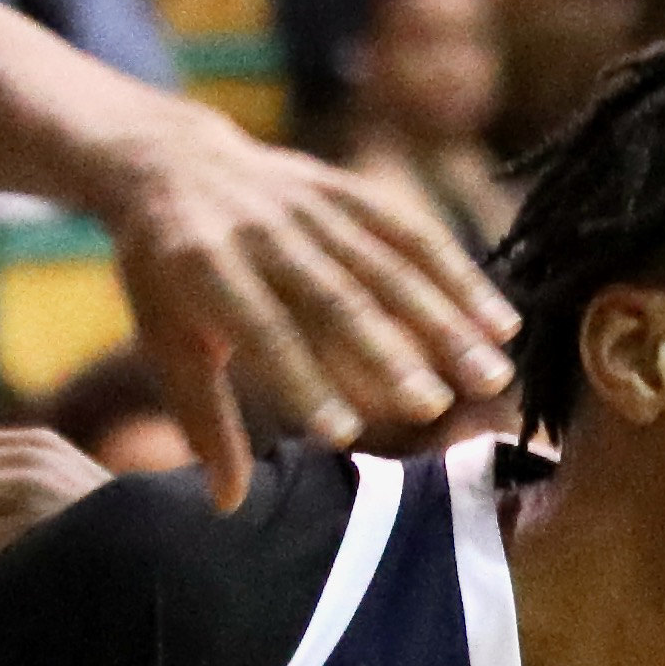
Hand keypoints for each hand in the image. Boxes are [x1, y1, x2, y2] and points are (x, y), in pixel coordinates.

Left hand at [96, 105, 515, 502]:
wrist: (168, 158)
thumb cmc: (164, 274)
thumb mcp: (165, 339)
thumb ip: (203, 419)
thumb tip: (227, 507)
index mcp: (204, 266)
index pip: (262, 328)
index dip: (304, 378)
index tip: (347, 435)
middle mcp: (262, 229)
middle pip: (336, 294)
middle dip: (388, 351)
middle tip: (434, 408)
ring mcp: (309, 202)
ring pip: (387, 263)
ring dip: (444, 319)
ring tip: (489, 376)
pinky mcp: (347, 187)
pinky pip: (411, 231)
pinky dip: (459, 275)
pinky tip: (500, 322)